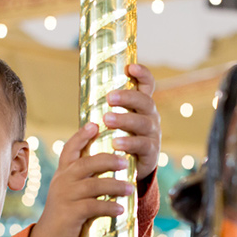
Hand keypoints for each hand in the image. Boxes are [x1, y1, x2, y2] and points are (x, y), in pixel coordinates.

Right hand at [28, 123, 133, 236]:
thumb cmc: (66, 214)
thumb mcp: (71, 192)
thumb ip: (85, 179)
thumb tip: (111, 167)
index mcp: (63, 174)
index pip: (70, 149)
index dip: (81, 136)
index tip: (94, 124)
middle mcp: (62, 181)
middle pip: (85, 163)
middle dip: (107, 159)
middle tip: (126, 160)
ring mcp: (65, 197)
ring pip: (93, 185)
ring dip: (114, 186)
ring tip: (131, 188)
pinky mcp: (70, 213)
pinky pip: (92, 207)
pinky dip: (108, 207)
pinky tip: (120, 209)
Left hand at [103, 63, 161, 180]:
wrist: (127, 169)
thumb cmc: (116, 138)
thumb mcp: (113, 120)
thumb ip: (104, 107)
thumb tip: (84, 86)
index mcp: (141, 106)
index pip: (147, 85)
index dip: (142, 74)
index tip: (130, 67)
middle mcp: (150, 117)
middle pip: (145, 102)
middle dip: (128, 97)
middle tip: (109, 97)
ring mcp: (152, 134)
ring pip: (143, 122)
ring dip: (125, 119)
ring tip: (107, 120)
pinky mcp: (151, 152)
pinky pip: (142, 145)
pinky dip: (128, 142)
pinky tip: (116, 143)